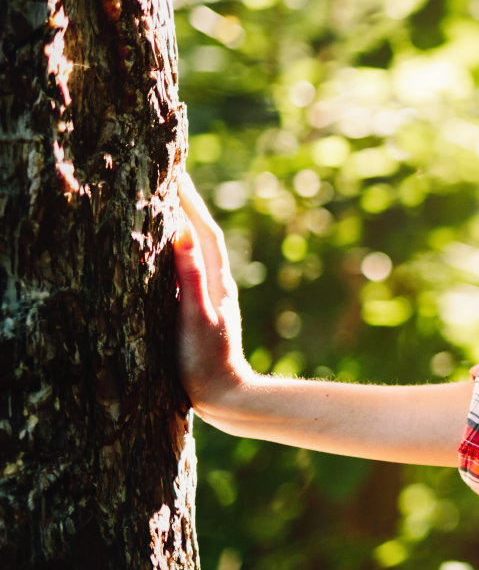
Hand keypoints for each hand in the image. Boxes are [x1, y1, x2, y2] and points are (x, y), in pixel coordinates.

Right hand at [174, 170, 254, 417]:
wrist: (225, 396)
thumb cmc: (207, 362)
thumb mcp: (196, 319)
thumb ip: (192, 279)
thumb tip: (185, 235)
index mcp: (216, 281)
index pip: (202, 230)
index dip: (189, 201)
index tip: (175, 172)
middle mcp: (216, 283)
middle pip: (200, 232)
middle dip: (186, 203)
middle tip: (169, 173)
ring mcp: (208, 295)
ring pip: (195, 248)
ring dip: (182, 221)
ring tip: (164, 197)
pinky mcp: (198, 308)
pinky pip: (187, 267)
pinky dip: (177, 248)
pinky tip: (164, 246)